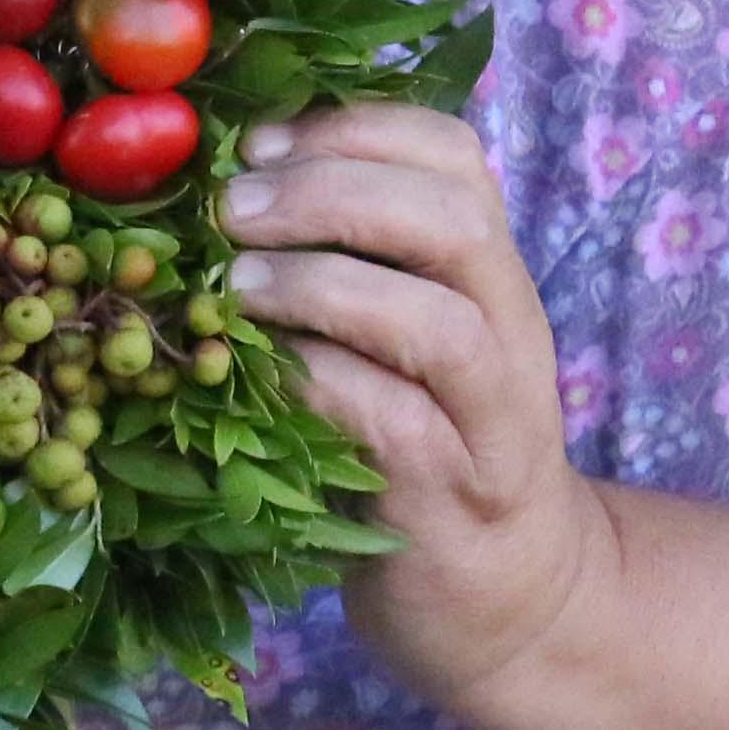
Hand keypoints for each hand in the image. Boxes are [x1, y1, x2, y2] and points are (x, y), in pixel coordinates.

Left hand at [214, 101, 620, 718]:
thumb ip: (344, 265)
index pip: (454, 155)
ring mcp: (488, 420)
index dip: (353, 128)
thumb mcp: (393, 344)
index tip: (256, 139)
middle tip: (229, 207)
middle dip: (330, 191)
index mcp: (486, 274)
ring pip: (439, 323)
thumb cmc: (418, 452)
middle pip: (452, 219)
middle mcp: (507, 332)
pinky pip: (392, 424)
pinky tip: (257, 376)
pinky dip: (318, 384)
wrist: (508, 601)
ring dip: (323, 287)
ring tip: (236, 287)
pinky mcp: (448, 500)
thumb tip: (220, 182)